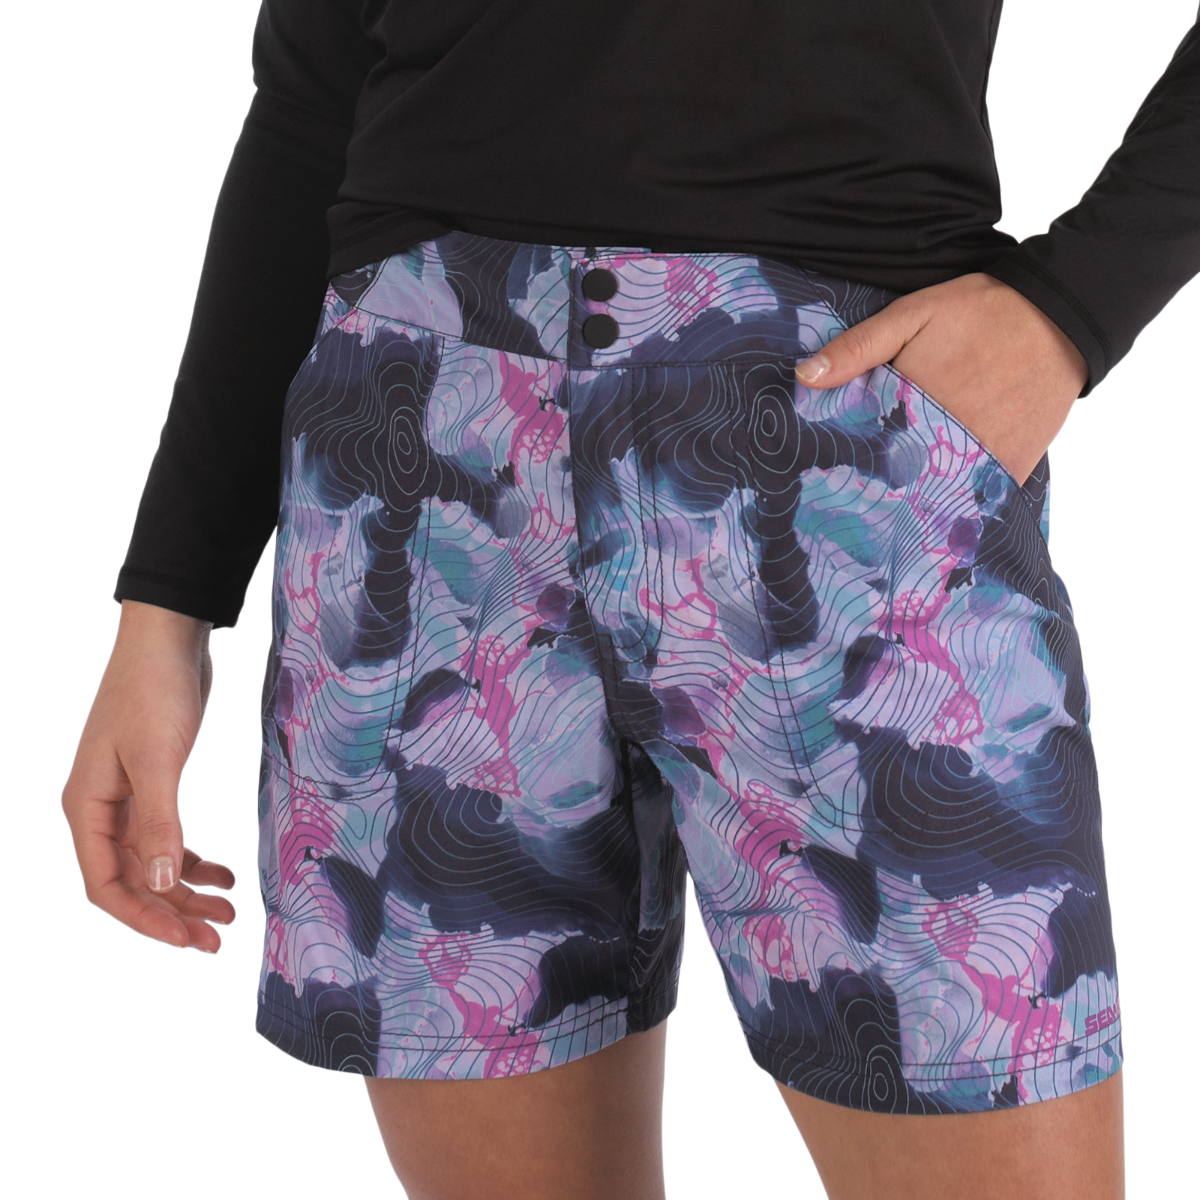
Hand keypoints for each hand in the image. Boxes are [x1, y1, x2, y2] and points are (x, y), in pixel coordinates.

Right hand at [60, 601, 235, 953]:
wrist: (169, 639)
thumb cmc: (153, 692)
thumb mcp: (158, 759)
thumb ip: (161, 822)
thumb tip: (164, 881)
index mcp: (87, 809)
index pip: (107, 886)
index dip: (145, 918)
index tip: (187, 939)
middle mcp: (103, 810)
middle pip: (134, 881)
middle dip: (173, 912)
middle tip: (219, 937)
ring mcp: (130, 798)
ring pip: (155, 863)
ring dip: (189, 890)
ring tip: (231, 912)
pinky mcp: (157, 784)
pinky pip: (171, 837)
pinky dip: (197, 859)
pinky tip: (226, 874)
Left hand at [795, 272, 1088, 486]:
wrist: (1062, 316)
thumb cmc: (980, 311)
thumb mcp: (913, 313)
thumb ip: (859, 348)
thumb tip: (803, 377)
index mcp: (915, 405)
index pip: (865, 453)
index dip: (845, 470)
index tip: (825, 487)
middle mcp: (949, 438)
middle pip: (900, 483)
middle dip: (878, 494)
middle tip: (851, 511)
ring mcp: (985, 457)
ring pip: (938, 498)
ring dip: (917, 505)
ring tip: (892, 518)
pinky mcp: (1014, 466)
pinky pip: (978, 499)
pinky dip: (958, 505)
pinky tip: (936, 512)